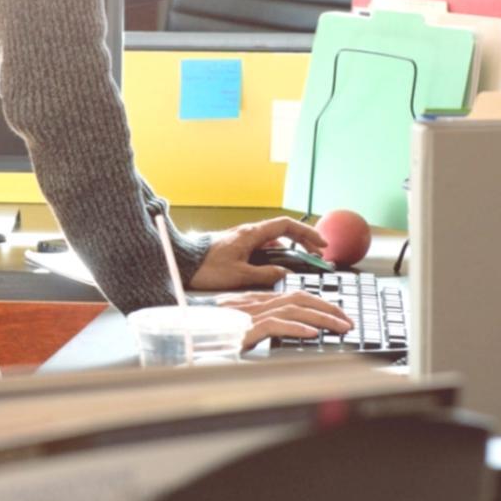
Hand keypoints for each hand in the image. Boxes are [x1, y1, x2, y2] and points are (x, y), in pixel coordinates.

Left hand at [189, 216, 330, 291]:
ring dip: (289, 250)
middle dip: (303, 242)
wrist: (180, 262)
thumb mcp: (240, 275)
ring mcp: (241, 239)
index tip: (321, 244)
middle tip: (317, 255)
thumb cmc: (206, 267)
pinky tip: (277, 268)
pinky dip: (274, 255)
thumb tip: (286, 274)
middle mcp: (248, 233)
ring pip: (272, 241)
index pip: (287, 226)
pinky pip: (261, 248)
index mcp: (252, 234)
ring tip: (301, 264)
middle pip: (283, 232)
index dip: (307, 233)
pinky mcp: (235, 248)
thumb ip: (266, 274)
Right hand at [215, 289, 354, 346]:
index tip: (338, 313)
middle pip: (298, 299)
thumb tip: (295, 328)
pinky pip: (275, 325)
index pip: (294, 295)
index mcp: (255, 301)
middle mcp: (254, 304)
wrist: (187, 338)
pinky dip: (295, 328)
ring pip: (292, 310)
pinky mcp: (244, 330)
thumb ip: (263, 323)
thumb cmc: (211, 335)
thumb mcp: (241, 326)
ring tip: (339, 327)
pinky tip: (311, 333)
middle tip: (348, 321)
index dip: (319, 302)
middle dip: (327, 308)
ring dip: (321, 318)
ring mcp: (249, 316)